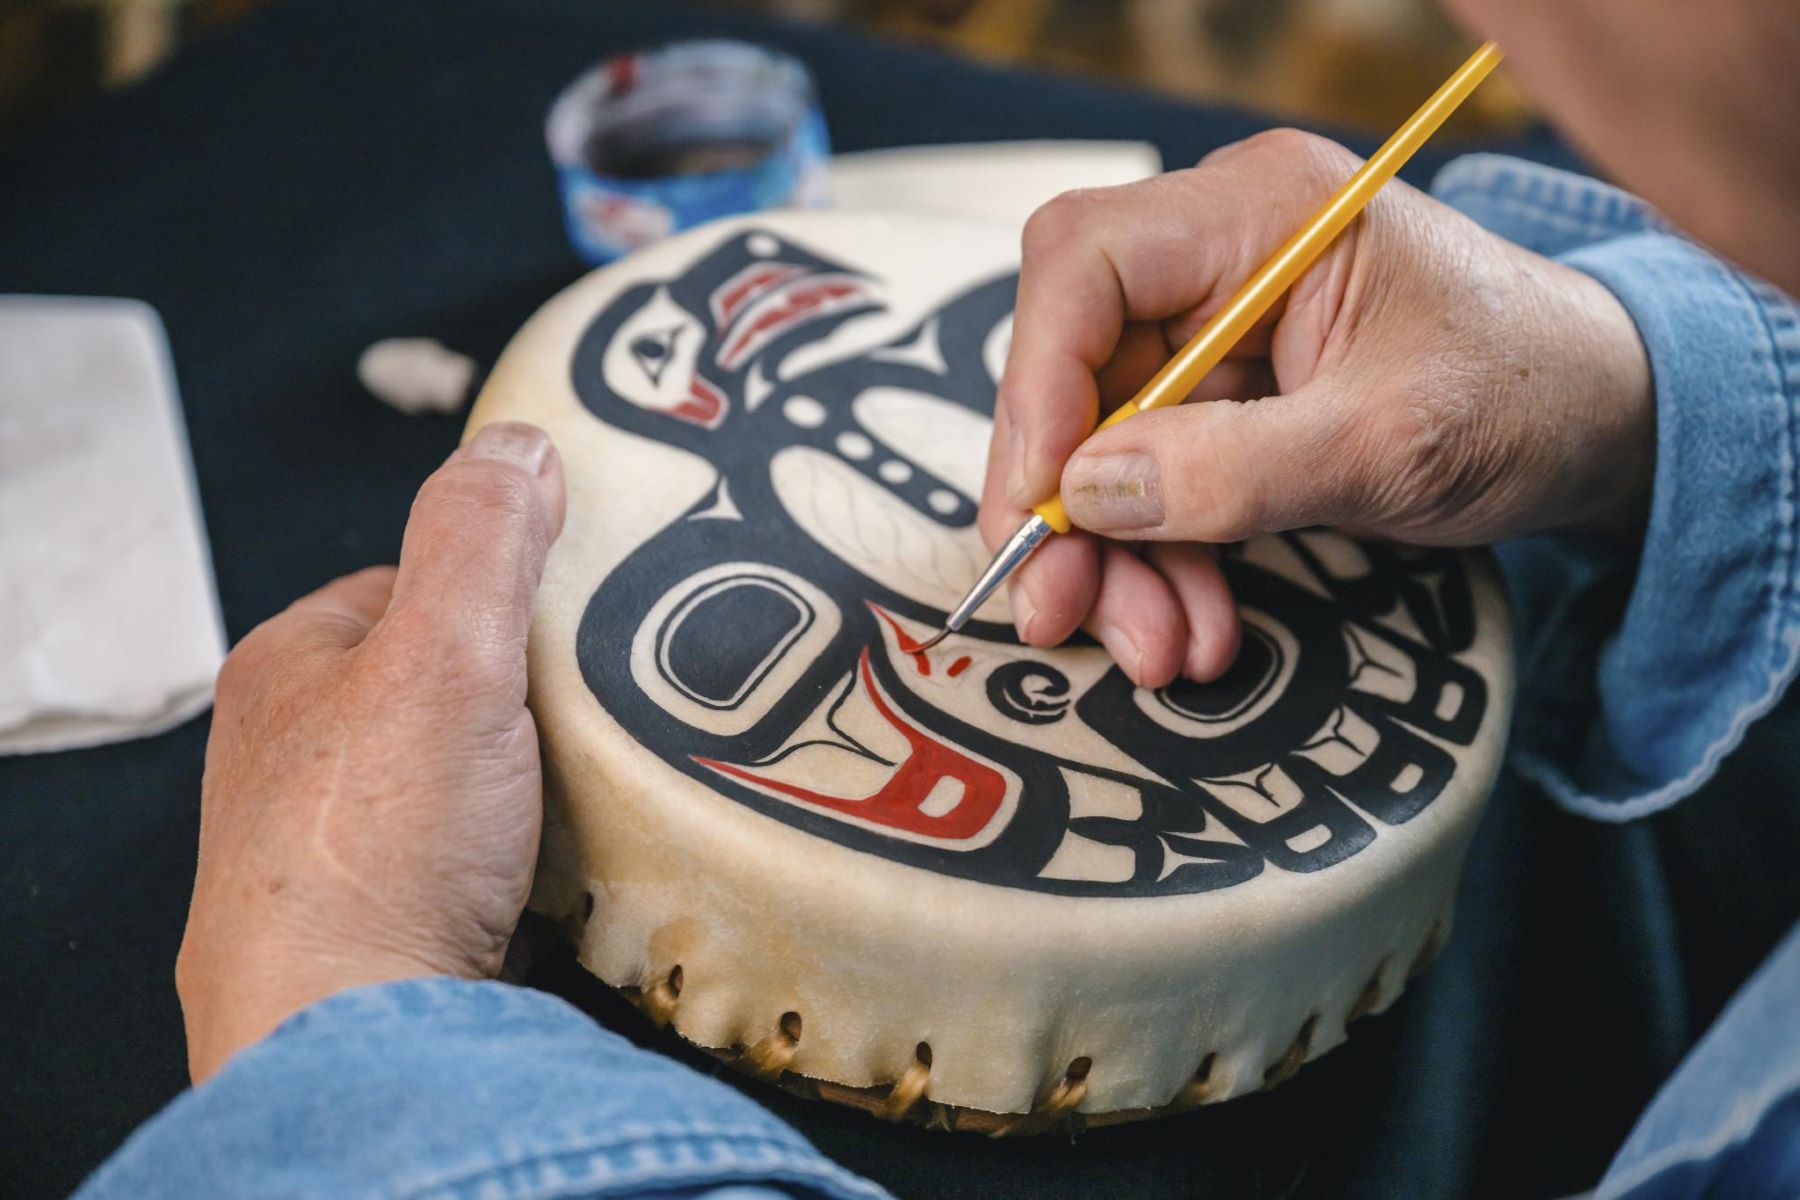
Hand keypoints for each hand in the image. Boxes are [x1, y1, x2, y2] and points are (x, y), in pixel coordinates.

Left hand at [176, 422, 565, 1082]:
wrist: (358, 1035)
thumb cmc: (376, 843)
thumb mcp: (444, 648)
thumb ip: (483, 535)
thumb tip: (517, 442)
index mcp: (290, 668)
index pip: (407, 583)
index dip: (495, 584)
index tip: (569, 604)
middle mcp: (296, 757)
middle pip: (446, 685)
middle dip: (527, 693)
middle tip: (601, 700)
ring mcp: (338, 848)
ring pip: (468, 780)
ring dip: (535, 784)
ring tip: (598, 784)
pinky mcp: (385, 924)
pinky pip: (478, 864)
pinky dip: (527, 862)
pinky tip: (566, 868)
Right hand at [981, 129, 1652, 687]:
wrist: (1604, 421)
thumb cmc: (1526, 394)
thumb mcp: (1386, 444)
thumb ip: (1234, 472)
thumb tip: (1085, 497)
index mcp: (1262, 212)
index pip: (1086, 263)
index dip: (1038, 383)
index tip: (1041, 501)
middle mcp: (1219, 255)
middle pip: (1076, 365)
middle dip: (1068, 503)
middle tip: (1056, 608)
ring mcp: (1217, 328)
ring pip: (1105, 439)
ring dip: (1115, 555)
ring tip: (1151, 648)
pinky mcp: (1227, 396)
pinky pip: (1156, 477)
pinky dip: (1162, 559)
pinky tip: (1189, 623)